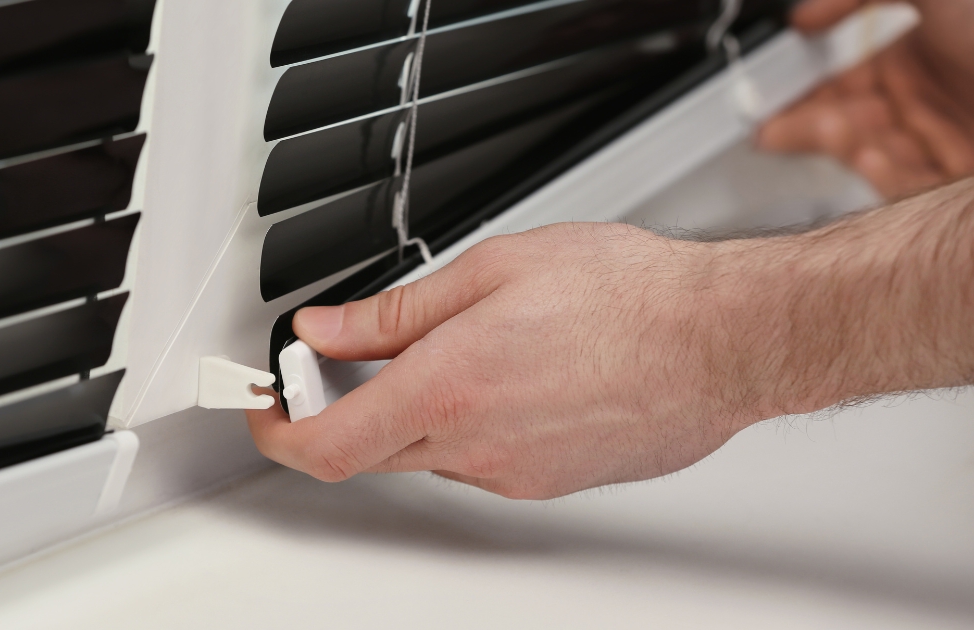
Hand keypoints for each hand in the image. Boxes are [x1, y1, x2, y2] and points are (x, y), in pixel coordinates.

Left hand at [247, 224, 776, 498]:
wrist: (720, 341)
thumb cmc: (628, 296)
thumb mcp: (491, 270)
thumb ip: (394, 312)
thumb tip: (328, 331)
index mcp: (448, 389)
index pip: (324, 445)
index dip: (278, 430)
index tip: (266, 403)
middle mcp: (475, 446)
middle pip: (368, 453)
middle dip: (340, 410)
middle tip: (344, 362)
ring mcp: (515, 473)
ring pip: (426, 455)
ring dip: (411, 412)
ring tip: (455, 349)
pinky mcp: (550, 482)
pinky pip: (480, 461)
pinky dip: (465, 425)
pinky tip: (506, 375)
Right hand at [758, 0, 973, 197]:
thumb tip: (802, 17)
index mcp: (912, 58)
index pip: (837, 80)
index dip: (798, 89)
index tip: (765, 94)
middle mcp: (923, 101)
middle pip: (844, 123)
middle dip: (805, 127)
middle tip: (771, 129)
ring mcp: (941, 142)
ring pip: (871, 156)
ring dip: (842, 147)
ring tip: (828, 129)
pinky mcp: (957, 178)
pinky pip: (910, 190)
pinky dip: (884, 179)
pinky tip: (869, 159)